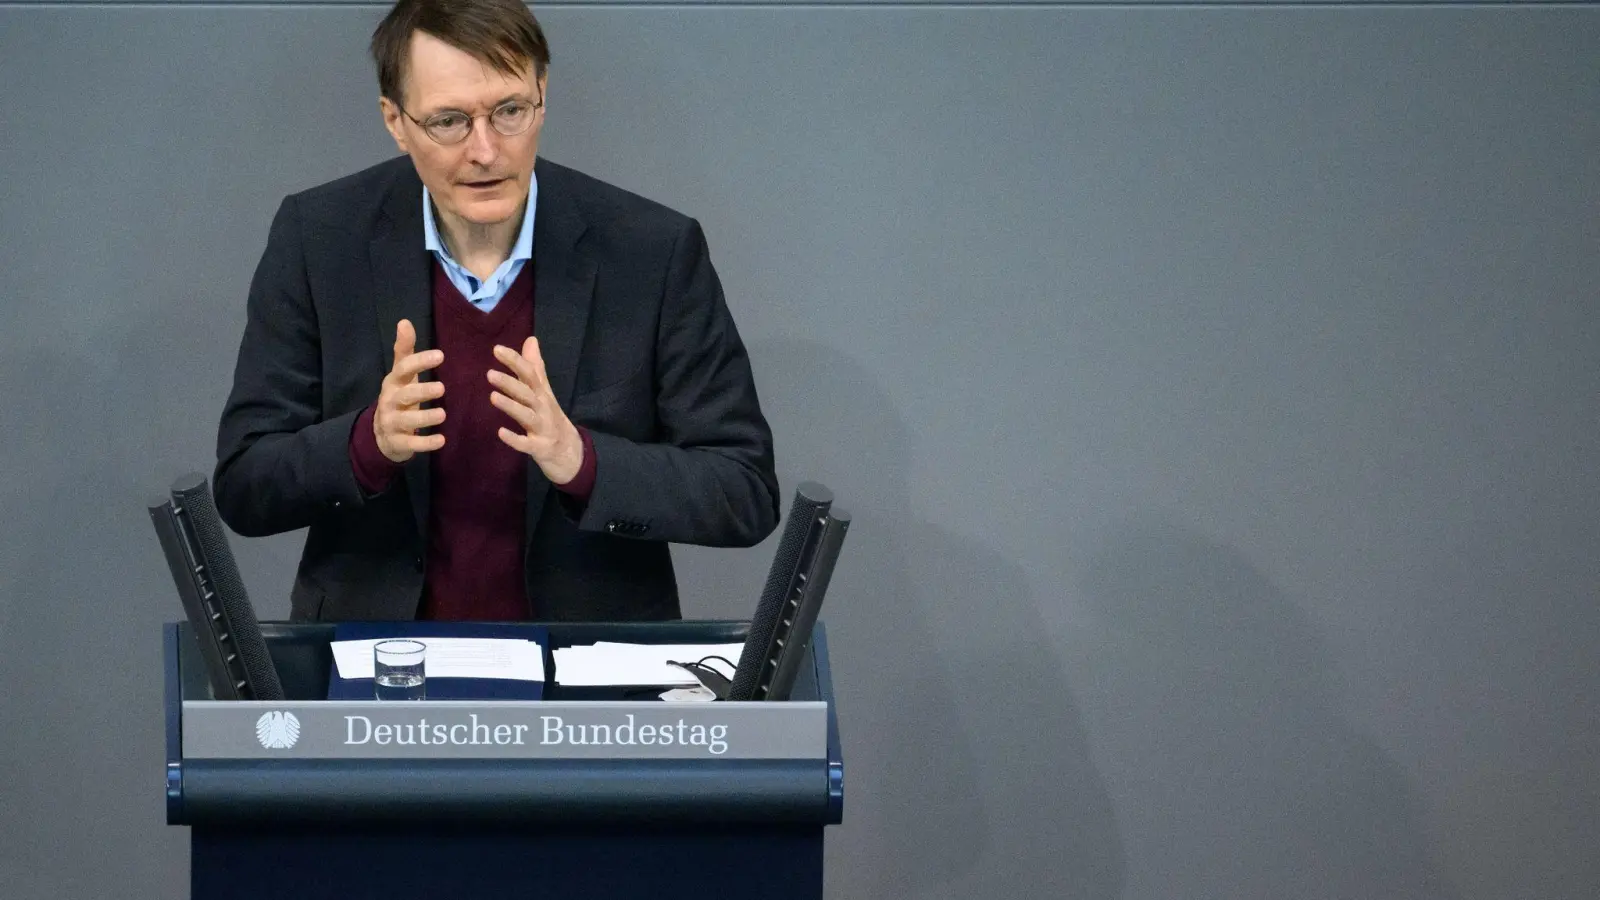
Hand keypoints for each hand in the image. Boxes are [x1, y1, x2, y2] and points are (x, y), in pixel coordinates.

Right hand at [374, 319, 446, 463]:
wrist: (381, 433)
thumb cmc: (399, 397)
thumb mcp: (400, 375)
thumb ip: (404, 350)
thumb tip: (405, 321)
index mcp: (394, 382)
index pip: (403, 369)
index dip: (420, 361)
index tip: (440, 355)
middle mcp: (390, 401)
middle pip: (404, 395)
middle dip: (421, 391)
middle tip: (442, 388)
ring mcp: (392, 423)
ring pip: (406, 420)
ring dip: (424, 417)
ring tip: (443, 414)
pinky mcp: (398, 442)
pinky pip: (410, 443)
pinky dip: (425, 443)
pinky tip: (441, 440)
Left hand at [489, 338, 583, 483]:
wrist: (570, 452)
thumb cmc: (551, 418)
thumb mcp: (545, 392)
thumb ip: (535, 367)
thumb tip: (530, 339)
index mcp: (542, 394)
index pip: (529, 373)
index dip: (515, 361)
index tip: (497, 349)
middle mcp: (543, 408)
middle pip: (527, 393)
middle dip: (510, 383)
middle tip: (489, 374)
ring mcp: (543, 429)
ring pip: (526, 416)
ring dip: (511, 406)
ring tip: (493, 397)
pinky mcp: (540, 448)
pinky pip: (526, 444)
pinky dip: (515, 439)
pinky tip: (500, 432)